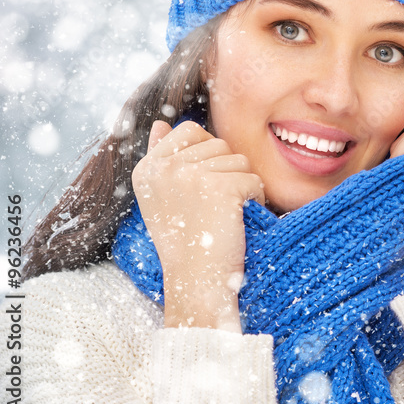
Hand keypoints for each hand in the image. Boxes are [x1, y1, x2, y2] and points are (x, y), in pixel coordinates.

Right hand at [130, 120, 263, 330]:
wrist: (196, 281)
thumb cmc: (185, 241)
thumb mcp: (163, 196)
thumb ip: (162, 157)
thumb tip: (162, 123)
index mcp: (147, 168)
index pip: (189, 130)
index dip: (207, 154)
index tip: (201, 190)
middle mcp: (164, 167)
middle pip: (219, 143)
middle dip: (226, 172)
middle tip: (212, 208)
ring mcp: (190, 175)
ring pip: (239, 160)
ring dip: (242, 187)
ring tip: (223, 216)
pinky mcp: (220, 187)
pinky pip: (254, 179)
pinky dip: (255, 200)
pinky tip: (237, 222)